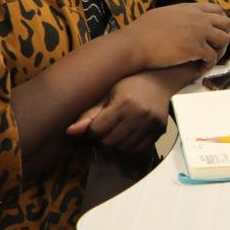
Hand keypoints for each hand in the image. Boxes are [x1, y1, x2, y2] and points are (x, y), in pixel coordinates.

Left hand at [67, 67, 189, 154]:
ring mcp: (151, 124)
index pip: (98, 129)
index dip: (92, 129)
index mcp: (123, 102)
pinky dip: (130, 146)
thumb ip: (89, 114)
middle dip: (103, 138)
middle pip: (110, 142)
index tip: (96, 123)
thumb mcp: (107, 94)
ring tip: (117, 131)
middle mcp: (139, 114)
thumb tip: (69, 131)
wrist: (160, 81)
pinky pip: (139, 149)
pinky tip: (128, 135)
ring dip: (116, 144)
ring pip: (124, 148)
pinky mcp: (160, 131)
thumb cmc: (129, 83)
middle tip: (106, 128)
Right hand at [118, 1, 229, 70]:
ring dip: (219, 50)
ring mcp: (198, 33)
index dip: (219, 21)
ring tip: (208, 58)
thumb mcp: (162, 13)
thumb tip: (176, 17)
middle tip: (215, 47)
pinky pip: (213, 57)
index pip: (216, 9)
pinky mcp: (196, 49)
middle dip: (223, 35)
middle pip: (225, 23)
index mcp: (189, 9)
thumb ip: (176, 14)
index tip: (215, 31)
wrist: (135, 44)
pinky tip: (200, 68)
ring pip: (223, 40)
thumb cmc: (142, 31)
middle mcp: (198, 18)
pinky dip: (208, 64)